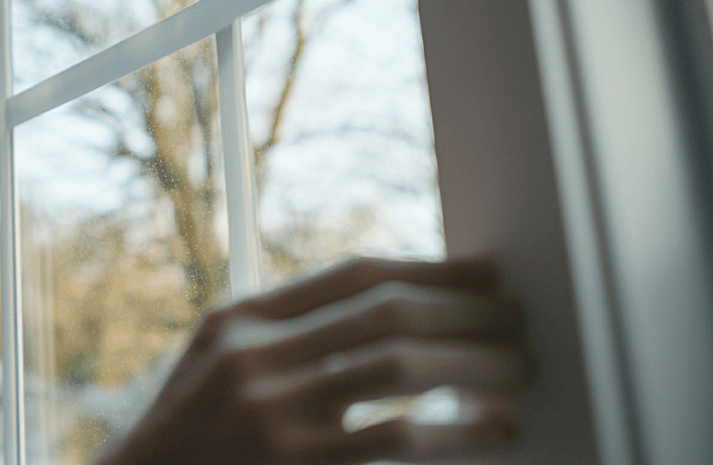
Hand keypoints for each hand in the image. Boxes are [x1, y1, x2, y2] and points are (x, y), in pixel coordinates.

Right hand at [95, 258, 529, 464]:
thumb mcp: (218, 367)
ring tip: (520, 369)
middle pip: (384, 313)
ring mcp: (273, 414)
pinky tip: (494, 430)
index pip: (352, 276)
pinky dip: (458, 432)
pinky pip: (398, 439)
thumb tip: (389, 315)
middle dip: (466, 311)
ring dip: (474, 364)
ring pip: (398, 367)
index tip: (487, 272)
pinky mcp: (297, 464)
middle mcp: (254, 356)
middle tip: (520, 320)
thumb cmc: (192, 439)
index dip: (431, 268)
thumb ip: (283, 336)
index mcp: (239, 321)